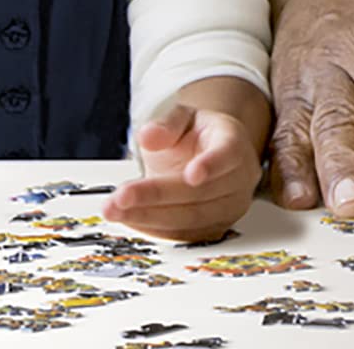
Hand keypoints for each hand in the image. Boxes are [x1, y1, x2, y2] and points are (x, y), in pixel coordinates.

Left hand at [105, 100, 262, 241]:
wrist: (207, 156)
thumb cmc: (196, 136)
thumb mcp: (182, 118)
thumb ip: (166, 124)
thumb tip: (148, 136)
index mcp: (233, 143)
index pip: (227, 155)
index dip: (211, 165)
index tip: (191, 175)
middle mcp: (238, 179)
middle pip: (200, 194)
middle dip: (157, 196)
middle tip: (121, 196)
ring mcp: (229, 207)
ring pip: (191, 218)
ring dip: (149, 216)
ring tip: (115, 210)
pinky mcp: (215, 228)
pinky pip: (184, 234)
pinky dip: (153, 228)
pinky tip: (129, 218)